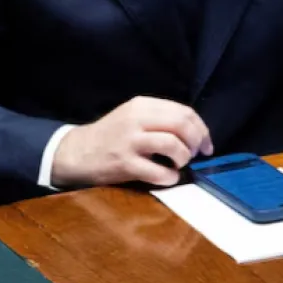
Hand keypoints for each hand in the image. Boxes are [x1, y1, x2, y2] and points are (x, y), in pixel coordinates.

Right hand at [51, 96, 212, 188]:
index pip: (184, 111)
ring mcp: (129, 141)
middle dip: (196, 143)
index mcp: (140, 105)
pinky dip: (170, 177)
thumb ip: (159, 118)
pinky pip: (160, 172)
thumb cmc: (110, 136)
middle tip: (195, 155)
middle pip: (182, 125)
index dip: (202, 129)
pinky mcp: (124, 164)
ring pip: (173, 145)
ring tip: (177, 164)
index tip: (205, 145)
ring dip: (183, 159)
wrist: (77, 152)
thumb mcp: (131, 117)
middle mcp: (135, 119)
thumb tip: (195, 133)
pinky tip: (165, 177)